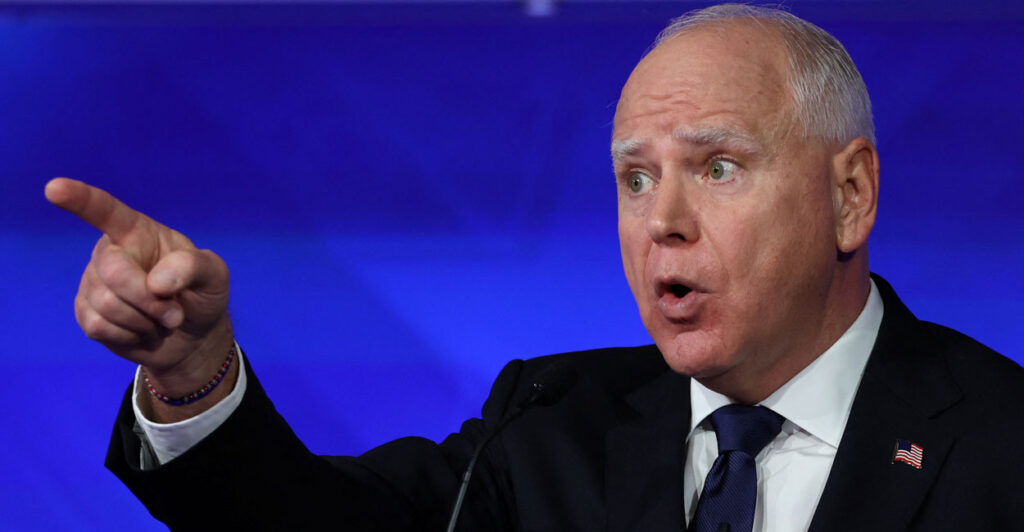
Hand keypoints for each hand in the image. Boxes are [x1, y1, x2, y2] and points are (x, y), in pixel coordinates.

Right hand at [46, 178, 232, 399]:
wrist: (192, 334)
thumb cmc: (201, 294)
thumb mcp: (214, 275)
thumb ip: (192, 267)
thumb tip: (155, 282)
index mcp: (137, 232)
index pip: (106, 211)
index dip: (80, 199)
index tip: (54, 188)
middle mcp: (109, 252)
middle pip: (114, 273)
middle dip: (149, 300)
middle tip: (175, 314)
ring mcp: (93, 283)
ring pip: (107, 306)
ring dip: (145, 321)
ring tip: (160, 320)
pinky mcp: (86, 312)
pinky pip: (99, 327)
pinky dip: (130, 336)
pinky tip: (142, 330)